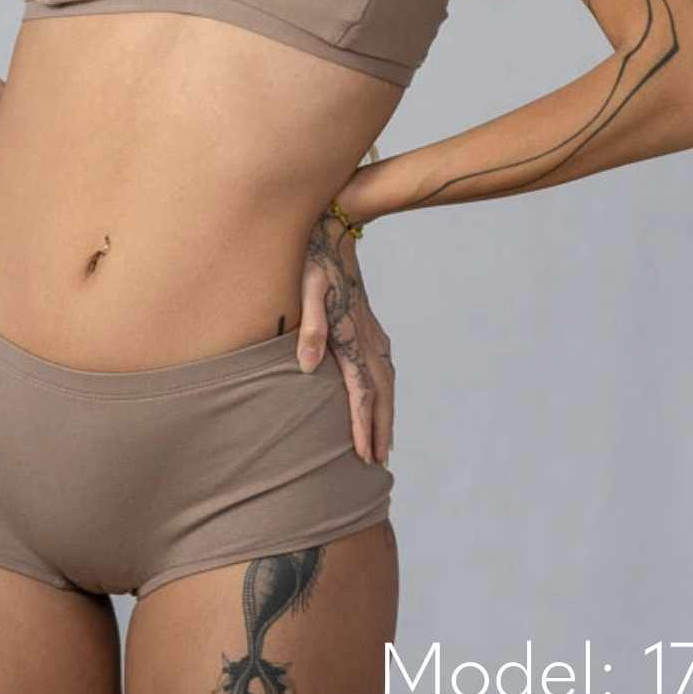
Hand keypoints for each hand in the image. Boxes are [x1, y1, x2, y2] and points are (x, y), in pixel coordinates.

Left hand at [296, 208, 394, 467]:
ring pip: (387, 383)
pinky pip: (384, 369)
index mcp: (352, 335)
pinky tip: (381, 399)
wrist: (336, 230)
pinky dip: (386, 392)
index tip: (364, 456)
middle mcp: (369, 338)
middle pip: (381, 394)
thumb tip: (307, 367)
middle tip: (379, 463)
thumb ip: (309, 328)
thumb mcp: (305, 290)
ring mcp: (373, 332)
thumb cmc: (314, 261)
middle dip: (380, 430)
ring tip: (384, 444)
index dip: (362, 425)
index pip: (362, 391)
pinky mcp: (370, 326)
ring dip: (387, 415)